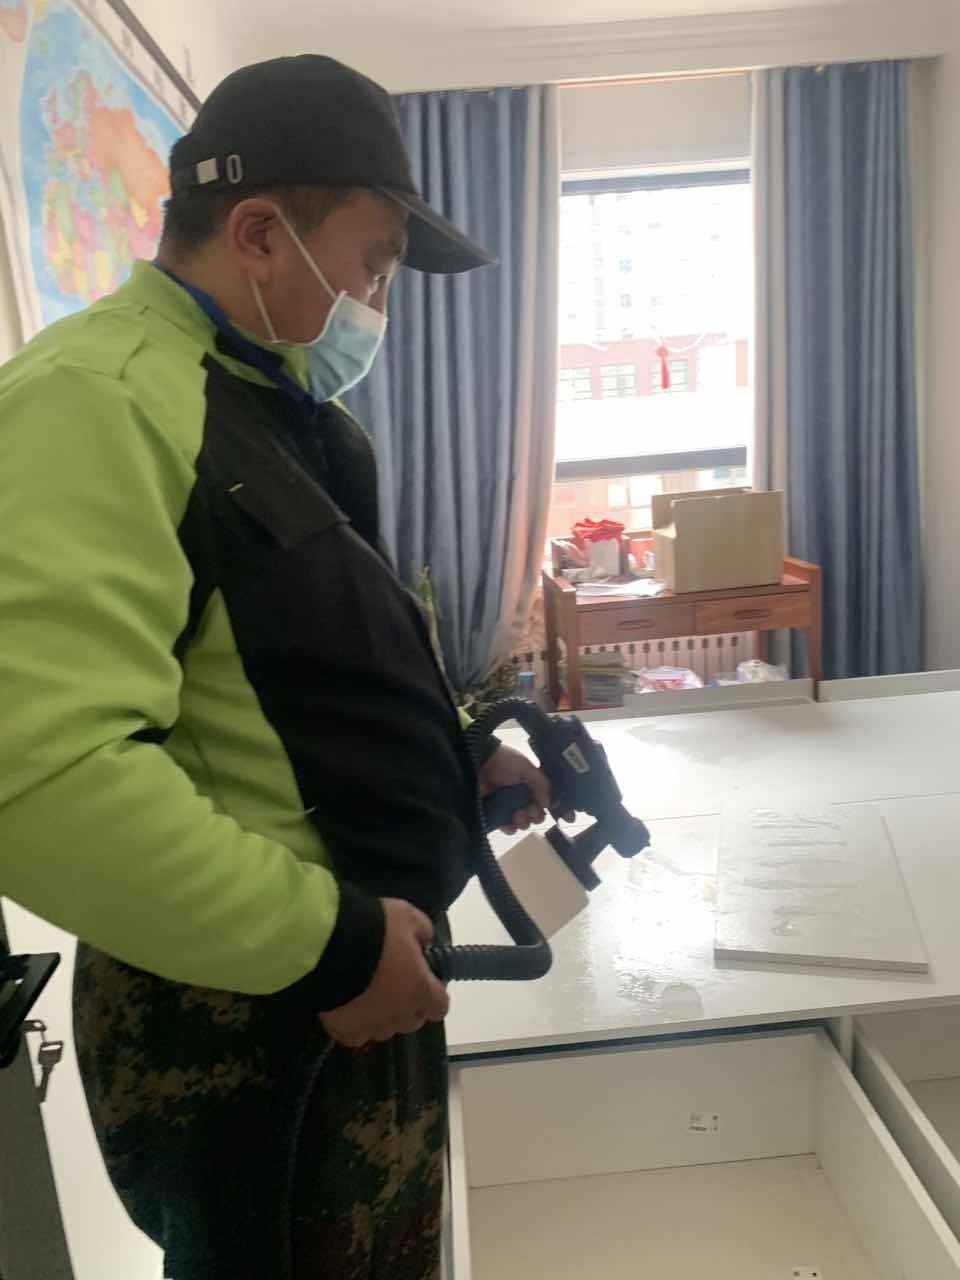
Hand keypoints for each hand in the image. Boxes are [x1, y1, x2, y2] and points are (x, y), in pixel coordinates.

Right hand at [320, 898, 448, 1048]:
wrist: (329, 946)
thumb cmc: (376, 931)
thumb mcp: (408, 917)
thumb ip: (423, 932)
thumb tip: (423, 943)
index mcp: (421, 990)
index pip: (440, 1006)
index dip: (433, 994)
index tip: (424, 980)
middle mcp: (401, 1016)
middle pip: (412, 1020)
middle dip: (408, 1004)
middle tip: (393, 982)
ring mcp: (373, 1027)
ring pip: (384, 1028)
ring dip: (382, 1015)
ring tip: (366, 993)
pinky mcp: (345, 1032)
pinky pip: (357, 1034)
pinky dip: (355, 1024)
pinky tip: (347, 1006)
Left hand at [478, 743, 550, 834]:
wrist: (478, 763)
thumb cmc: (503, 762)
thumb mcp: (525, 767)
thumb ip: (540, 783)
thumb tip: (548, 803)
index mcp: (529, 783)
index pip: (541, 799)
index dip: (543, 806)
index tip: (542, 808)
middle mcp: (519, 795)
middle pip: (533, 812)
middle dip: (534, 815)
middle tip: (529, 812)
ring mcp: (506, 804)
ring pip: (521, 821)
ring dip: (523, 822)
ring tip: (518, 816)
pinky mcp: (494, 812)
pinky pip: (506, 826)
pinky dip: (510, 828)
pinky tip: (511, 824)